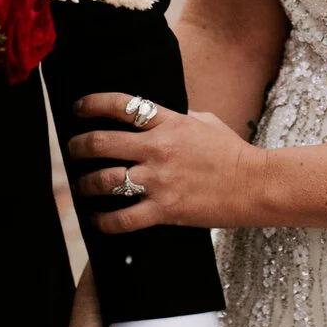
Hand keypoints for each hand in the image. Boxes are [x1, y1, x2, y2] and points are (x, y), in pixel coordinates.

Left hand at [69, 93, 265, 234]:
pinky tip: (98, 220)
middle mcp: (158, 148)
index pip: (121, 105)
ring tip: (80, 187)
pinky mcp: (165, 210)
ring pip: (104, 181)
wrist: (255, 184)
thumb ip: (178, 117)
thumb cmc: (233, 152)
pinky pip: (123, 218)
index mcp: (169, 122)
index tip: (78, 109)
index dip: (92, 104)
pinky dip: (104, 221)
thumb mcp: (206, 122)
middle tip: (72, 150)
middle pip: (101, 143)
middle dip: (78, 147)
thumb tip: (157, 116)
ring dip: (85, 185)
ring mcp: (160, 180)